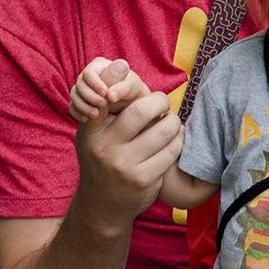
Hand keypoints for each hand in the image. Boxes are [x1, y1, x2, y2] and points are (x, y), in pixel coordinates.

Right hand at [69, 58, 149, 121]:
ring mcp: (83, 88)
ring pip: (74, 95)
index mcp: (101, 65)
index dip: (96, 84)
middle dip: (90, 96)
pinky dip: (77, 113)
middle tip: (103, 106)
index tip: (106, 95)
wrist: (130, 108)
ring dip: (83, 106)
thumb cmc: (133, 92)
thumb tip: (111, 91)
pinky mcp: (80, 101)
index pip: (90, 72)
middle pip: (80, 83)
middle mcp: (90, 75)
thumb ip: (123, 85)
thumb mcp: (131, 86)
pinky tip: (86, 119)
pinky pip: (72, 106)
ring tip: (95, 115)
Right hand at [74, 76, 182, 220]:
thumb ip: (105, 101)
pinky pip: (172, 150)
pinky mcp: (145, 179)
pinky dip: (178, 140)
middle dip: (160, 102)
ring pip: (165, 130)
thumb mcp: (94, 131)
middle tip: (161, 104)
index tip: (125, 69)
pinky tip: (173, 140)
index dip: (117, 81)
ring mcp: (125, 166)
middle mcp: (105, 148)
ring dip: (173, 122)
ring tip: (169, 123)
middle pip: (143, 109)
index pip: (103, 98)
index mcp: (90, 131)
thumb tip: (121, 63)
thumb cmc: (103, 155)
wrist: (102, 204)